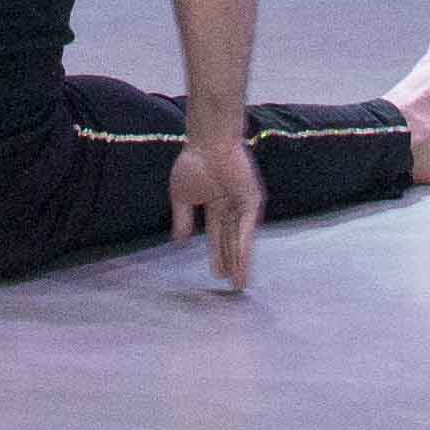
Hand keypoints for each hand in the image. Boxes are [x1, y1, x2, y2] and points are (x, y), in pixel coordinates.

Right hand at [170, 135, 263, 289]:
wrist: (207, 143)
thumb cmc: (193, 163)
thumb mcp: (181, 196)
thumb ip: (182, 219)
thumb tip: (179, 242)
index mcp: (215, 204)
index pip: (218, 235)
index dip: (218, 255)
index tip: (218, 275)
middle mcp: (232, 206)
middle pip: (231, 241)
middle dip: (231, 263)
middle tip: (233, 286)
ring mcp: (243, 203)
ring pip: (240, 238)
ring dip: (240, 261)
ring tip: (239, 282)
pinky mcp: (251, 199)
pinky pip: (247, 226)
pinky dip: (243, 244)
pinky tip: (241, 261)